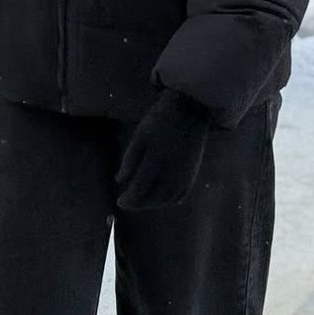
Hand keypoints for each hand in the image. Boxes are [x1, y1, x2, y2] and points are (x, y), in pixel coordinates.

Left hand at [116, 90, 212, 210]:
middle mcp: (173, 169)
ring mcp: (185, 173)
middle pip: (154, 197)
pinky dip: (168, 200)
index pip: (140, 188)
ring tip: (141, 201)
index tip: (120, 201)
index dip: (129, 199)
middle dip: (139, 204)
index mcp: (157, 158)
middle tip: (128, 202)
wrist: (190, 110)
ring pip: (168, 199)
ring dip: (153, 204)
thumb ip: (130, 159)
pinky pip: (180, 195)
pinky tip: (159, 198)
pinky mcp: (193, 173)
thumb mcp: (140, 135)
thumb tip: (120, 181)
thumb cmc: (160, 120)